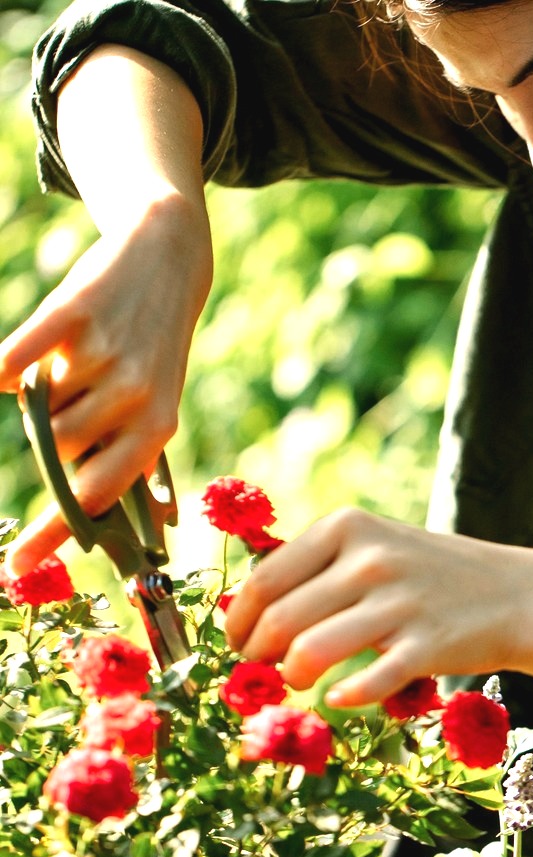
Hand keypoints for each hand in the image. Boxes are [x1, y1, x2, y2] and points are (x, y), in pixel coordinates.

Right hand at [0, 200, 210, 574]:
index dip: (56, 533)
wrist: (166, 261)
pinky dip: (2, 367)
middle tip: (73, 401)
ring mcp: (106, 355)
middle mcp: (137, 396)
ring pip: (36, 410)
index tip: (14, 568)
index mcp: (158, 428)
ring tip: (73, 367)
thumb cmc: (154, 348)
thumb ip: (131, 457)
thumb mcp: (158, 404)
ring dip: (39, 397)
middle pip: (57, 451)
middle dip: (52, 437)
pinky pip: (12, 360)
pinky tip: (6, 367)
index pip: (99, 496)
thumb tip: (141, 526)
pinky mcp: (73, 312)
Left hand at [224, 507, 532, 693]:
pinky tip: (339, 697)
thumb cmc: (431, 573)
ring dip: (292, 677)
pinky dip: (344, 696)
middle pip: (280, 619)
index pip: (265, 579)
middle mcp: (370, 559)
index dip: (239, 619)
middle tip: (261, 670)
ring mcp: (400, 602)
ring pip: (310, 652)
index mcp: (349, 527)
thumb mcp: (375, 544)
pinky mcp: (426, 646)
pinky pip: (364, 683)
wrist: (515, 594)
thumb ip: (318, 566)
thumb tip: (247, 608)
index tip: (237, 642)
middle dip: (257, 654)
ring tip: (299, 681)